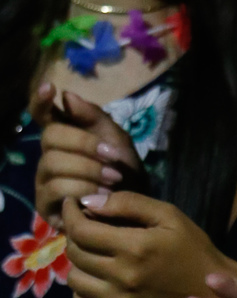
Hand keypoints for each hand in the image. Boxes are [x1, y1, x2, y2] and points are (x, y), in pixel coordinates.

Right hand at [33, 86, 143, 224]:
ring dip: (88, 170)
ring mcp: (44, 181)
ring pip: (53, 163)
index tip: (49, 87)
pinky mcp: (45, 205)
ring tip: (114, 180)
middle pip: (50, 137)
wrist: (135, 210)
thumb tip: (67, 96)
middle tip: (113, 157)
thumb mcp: (118, 140)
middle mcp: (49, 156)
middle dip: (85, 144)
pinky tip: (101, 196)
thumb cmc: (125, 173)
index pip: (43, 115)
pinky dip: (83, 189)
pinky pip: (56, 189)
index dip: (40, 101)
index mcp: (66, 136)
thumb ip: (95, 118)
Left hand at [62, 191, 235, 297]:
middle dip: (75, 234)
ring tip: (91, 253)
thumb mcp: (170, 215)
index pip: (82, 230)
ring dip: (77, 263)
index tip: (71, 204)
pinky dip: (81, 292)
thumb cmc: (193, 249)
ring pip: (74, 280)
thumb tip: (88, 201)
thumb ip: (129, 203)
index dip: (70, 214)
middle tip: (85, 225)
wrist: (212, 294)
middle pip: (75, 253)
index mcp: (135, 247)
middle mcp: (122, 277)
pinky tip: (95, 280)